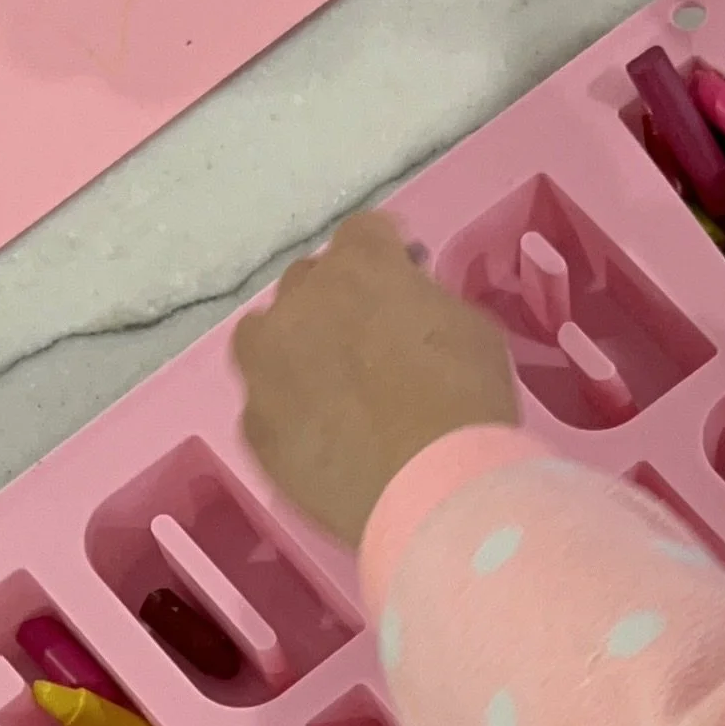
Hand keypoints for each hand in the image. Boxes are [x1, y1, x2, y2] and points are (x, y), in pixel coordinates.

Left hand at [234, 217, 518, 549]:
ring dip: (291, 347)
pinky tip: (319, 436)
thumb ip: (426, 302)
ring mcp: (265, 364)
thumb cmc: (467, 404)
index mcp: (359, 265)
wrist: (432, 491)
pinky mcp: (253, 425)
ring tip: (326, 386)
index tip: (401, 279)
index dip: (386, 257)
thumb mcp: (471, 330)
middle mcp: (298, 301)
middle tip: (367, 341)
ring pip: (265, 336)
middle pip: (309, 283)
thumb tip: (408, 305)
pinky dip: (287, 410)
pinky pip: (264, 402)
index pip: (363, 234)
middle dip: (335, 302)